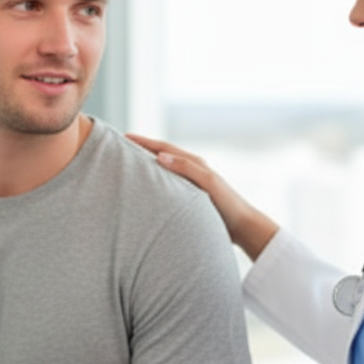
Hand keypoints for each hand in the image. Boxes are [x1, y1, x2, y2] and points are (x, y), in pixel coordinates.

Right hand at [126, 134, 278, 260]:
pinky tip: (147, 188)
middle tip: (121, 147)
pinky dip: (155, 180)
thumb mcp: (207, 183)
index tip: (124, 137)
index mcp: (194, 163)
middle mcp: (192, 170)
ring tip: (129, 165)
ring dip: (148, 164)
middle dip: (142, 149)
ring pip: (164, 169)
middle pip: (162, 155)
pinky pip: (167, 184)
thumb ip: (186, 168)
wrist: (243, 226)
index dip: (144, 142)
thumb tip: (160, 156)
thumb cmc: (227, 204)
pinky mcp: (191, 197)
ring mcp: (191, 183)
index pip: (164, 147)